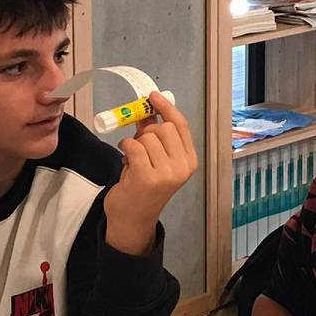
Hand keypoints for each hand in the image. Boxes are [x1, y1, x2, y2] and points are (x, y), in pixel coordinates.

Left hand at [104, 92, 197, 254]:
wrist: (132, 219)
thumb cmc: (143, 188)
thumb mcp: (156, 160)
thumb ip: (155, 135)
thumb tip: (149, 109)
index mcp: (189, 161)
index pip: (181, 125)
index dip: (166, 108)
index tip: (153, 96)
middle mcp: (182, 168)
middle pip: (163, 128)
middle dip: (146, 130)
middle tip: (138, 143)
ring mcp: (166, 173)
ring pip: (147, 137)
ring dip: (134, 143)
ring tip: (133, 159)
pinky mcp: (146, 177)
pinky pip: (133, 146)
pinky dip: (126, 148)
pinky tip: (126, 161)